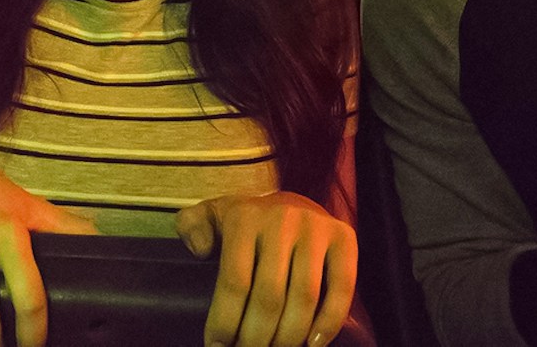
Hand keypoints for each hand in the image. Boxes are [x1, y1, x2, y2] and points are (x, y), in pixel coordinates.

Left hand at [176, 193, 356, 346]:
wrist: (293, 203)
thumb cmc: (248, 224)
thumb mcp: (212, 216)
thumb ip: (192, 226)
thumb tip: (200, 251)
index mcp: (244, 217)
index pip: (234, 282)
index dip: (226, 322)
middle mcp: (282, 219)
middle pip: (269, 297)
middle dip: (256, 338)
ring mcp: (316, 227)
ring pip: (304, 298)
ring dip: (288, 337)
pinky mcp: (344, 238)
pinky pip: (342, 288)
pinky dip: (329, 322)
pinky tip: (313, 345)